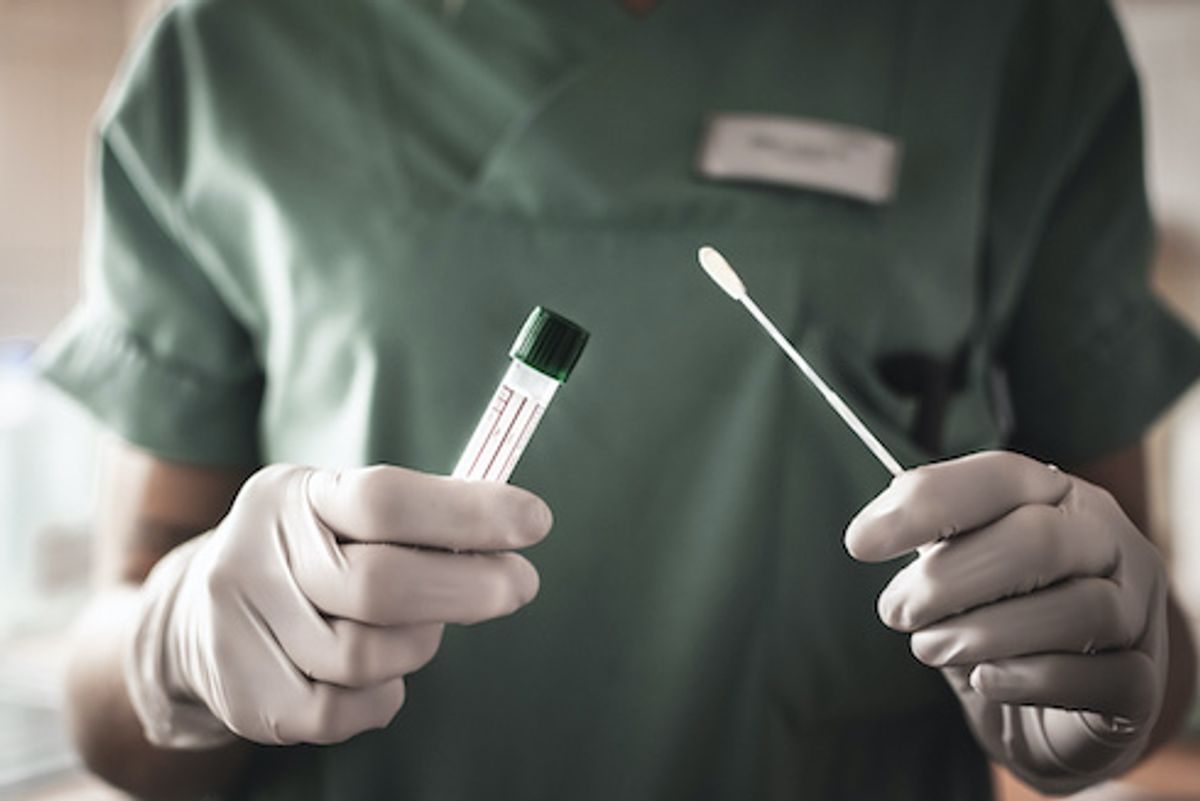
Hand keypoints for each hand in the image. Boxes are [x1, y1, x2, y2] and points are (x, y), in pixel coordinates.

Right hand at [125, 464, 551, 746]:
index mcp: (295, 495)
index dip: (467, 512)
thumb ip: (417, 515)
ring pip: (367, 655)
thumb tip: (512, 527)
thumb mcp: (342, 510)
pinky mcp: (247, 697)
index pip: (385, 498)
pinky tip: (386, 673)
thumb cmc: (310, 555)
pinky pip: (344, 710)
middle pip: (381, 585)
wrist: (194, 618)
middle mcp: (256, 555)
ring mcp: (241, 628)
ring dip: (418, 644)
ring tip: (423, 629)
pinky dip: (385, 695)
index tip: (535, 521)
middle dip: (468, 588)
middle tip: (519, 585)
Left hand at [845, 451, 1167, 793]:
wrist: (1041, 715)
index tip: (860, 543)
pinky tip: (986, 680)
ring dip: (984, 632)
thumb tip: (870, 530)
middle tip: (893, 612)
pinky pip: (1102, 676)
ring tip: (930, 649)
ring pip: (1079, 608)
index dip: (928, 503)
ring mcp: (1137, 611)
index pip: (1000, 476)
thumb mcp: (955, 574)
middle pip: (1038, 540)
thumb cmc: (994, 621)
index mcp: (1057, 496)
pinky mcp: (1142, 684)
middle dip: (949, 579)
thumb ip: (929, 542)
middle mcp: (1108, 541)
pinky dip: (1032, 678)